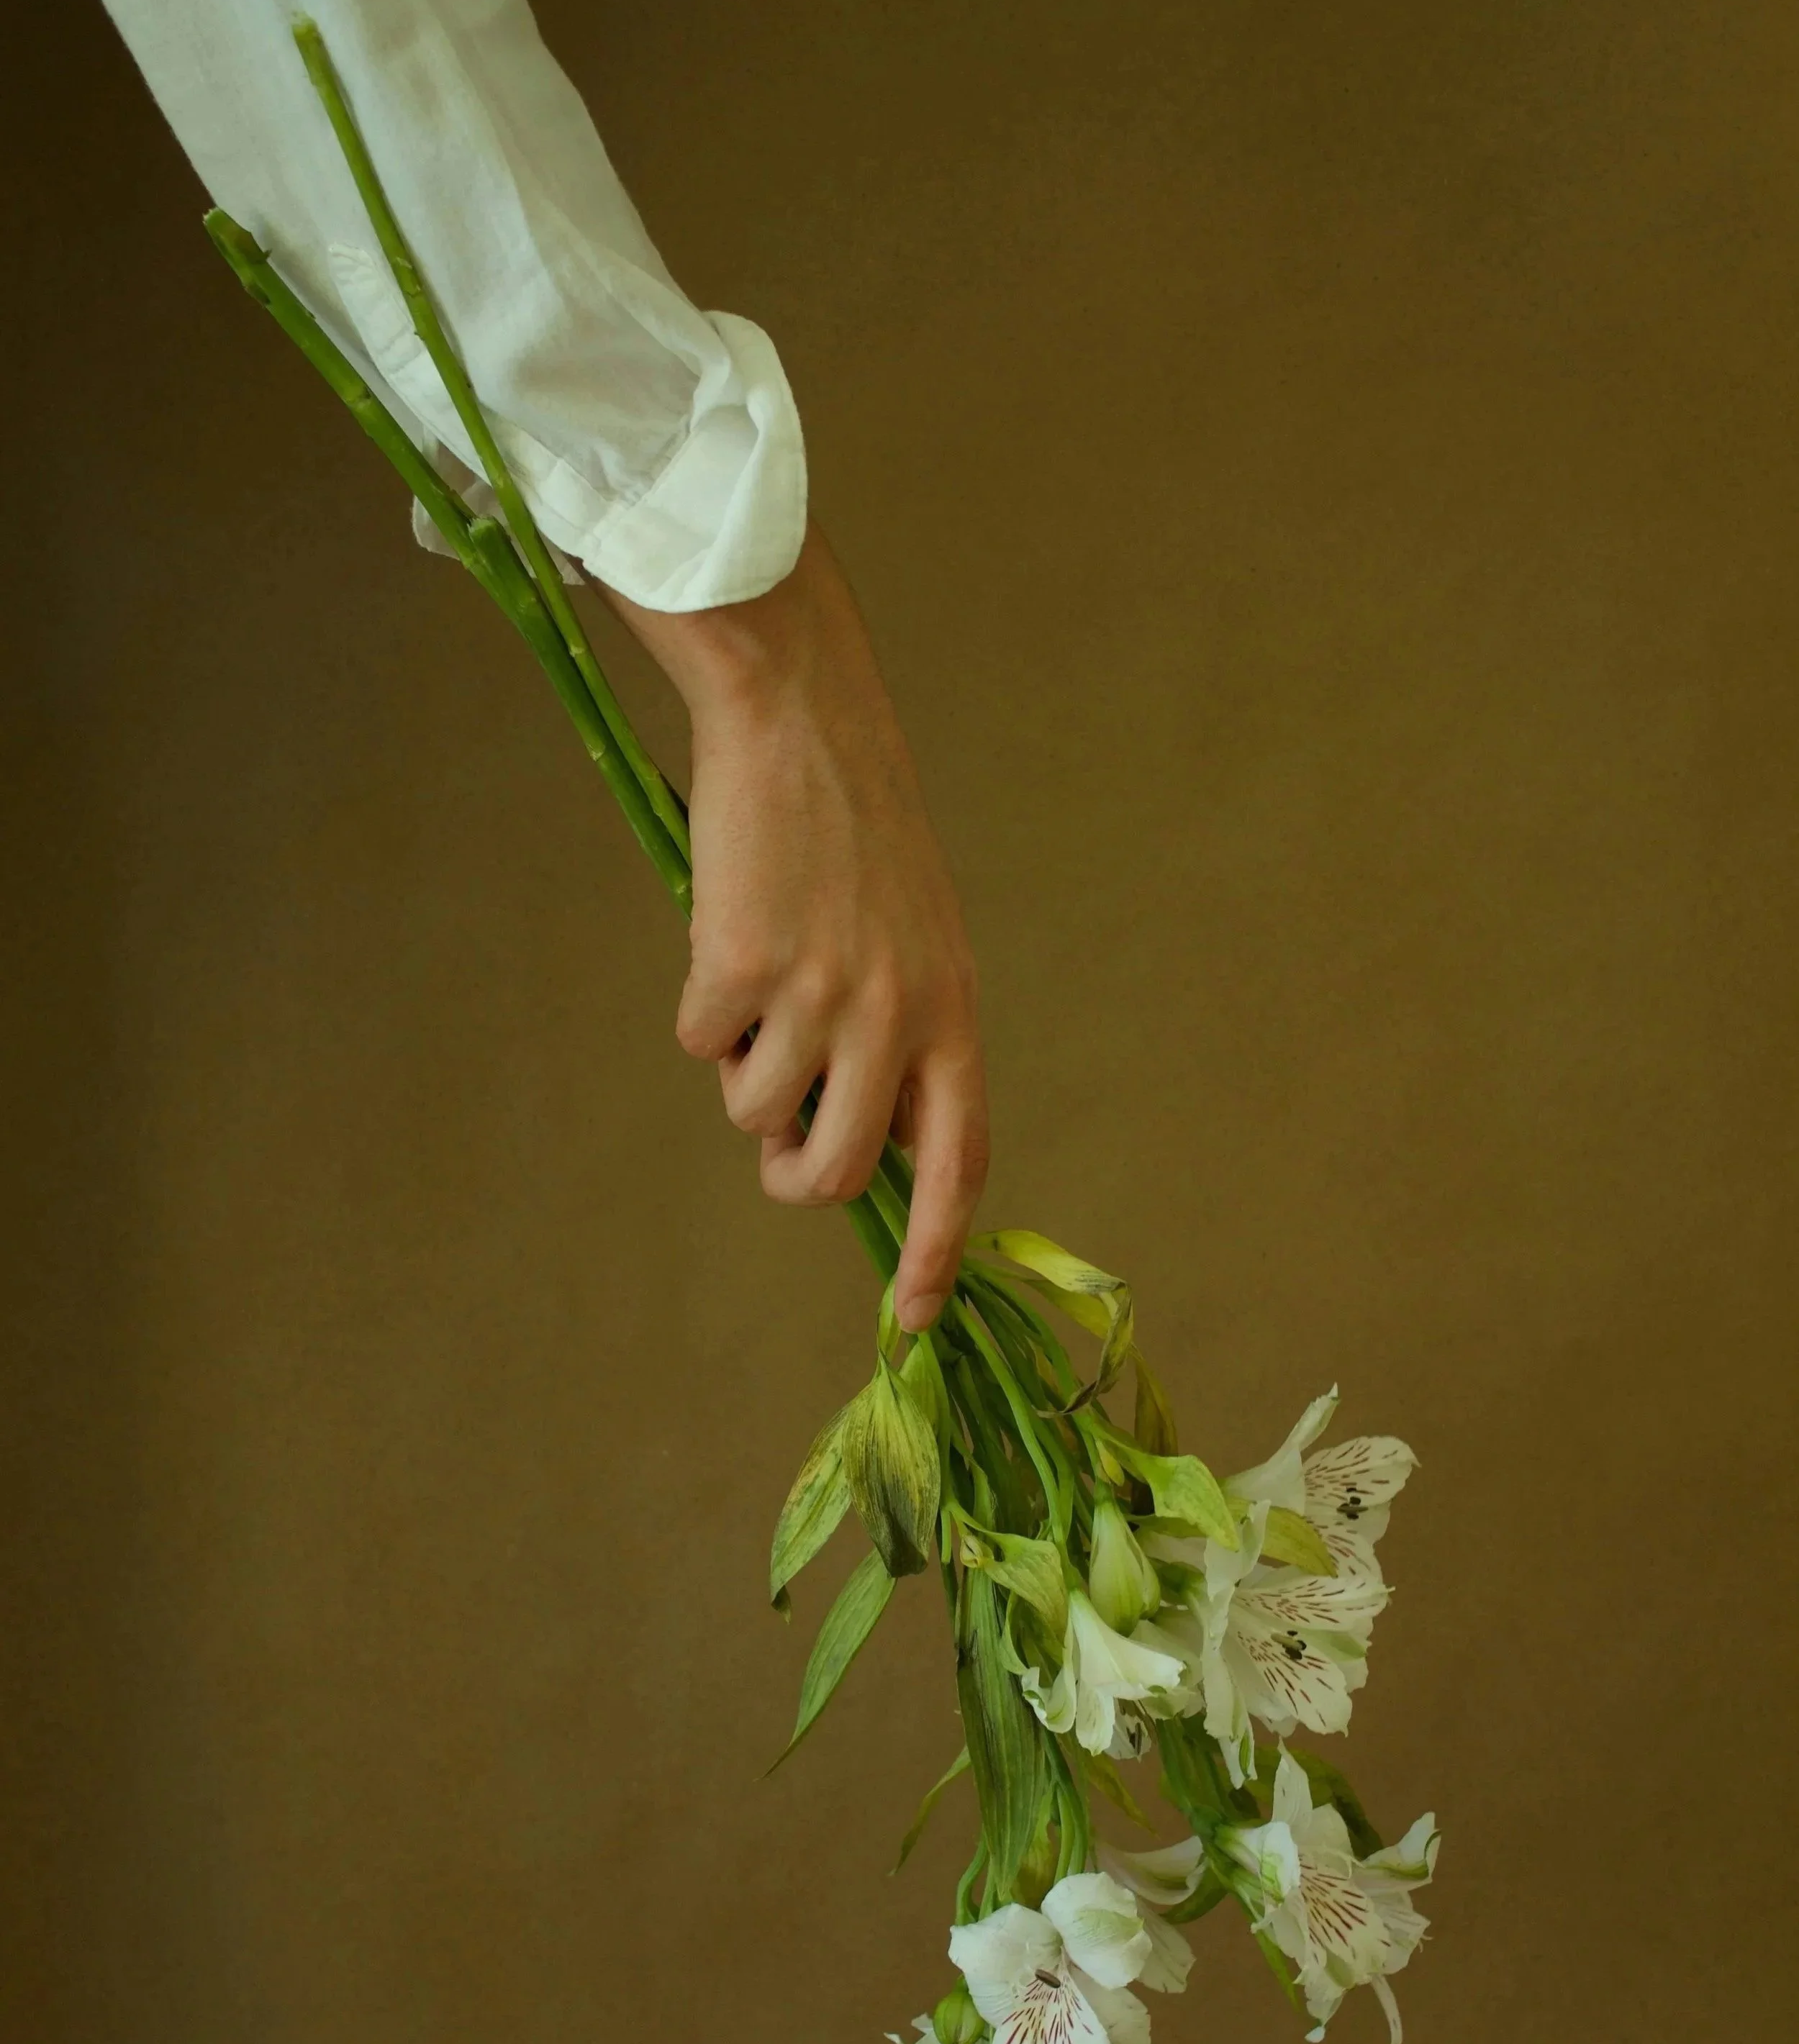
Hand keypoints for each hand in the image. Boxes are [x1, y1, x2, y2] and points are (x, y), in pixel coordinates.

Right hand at [593, 516, 987, 1330]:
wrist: (802, 723)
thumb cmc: (859, 839)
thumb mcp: (919, 942)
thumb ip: (903, 1043)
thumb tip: (851, 1150)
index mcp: (955, 1014)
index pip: (959, 1165)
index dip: (934, 1252)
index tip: (913, 1319)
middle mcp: (898, 1017)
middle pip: (836, 1171)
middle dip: (793, 1175)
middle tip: (775, 1139)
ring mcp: (819, 996)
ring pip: (754, 1114)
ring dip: (740, 1072)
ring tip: (759, 984)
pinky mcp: (743, 969)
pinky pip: (699, 1044)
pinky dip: (699, 1009)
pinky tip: (727, 935)